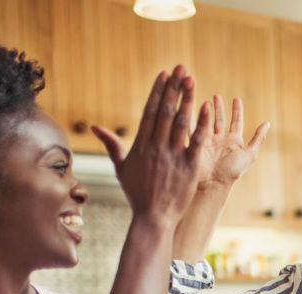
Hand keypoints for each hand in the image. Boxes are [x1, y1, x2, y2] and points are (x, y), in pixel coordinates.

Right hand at [92, 65, 211, 223]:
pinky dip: (201, 123)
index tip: (164, 74)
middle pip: (165, 111)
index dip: (157, 91)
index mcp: (141, 145)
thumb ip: (112, 145)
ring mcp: (172, 156)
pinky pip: (196, 140)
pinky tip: (207, 106)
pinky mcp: (188, 166)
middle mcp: (156, 147)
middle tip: (181, 68)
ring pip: (180, 121)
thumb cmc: (137, 193)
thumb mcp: (121, 168)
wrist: (153, 217)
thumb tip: (94, 127)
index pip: (150, 111)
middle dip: (173, 88)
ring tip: (192, 80)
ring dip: (187, 98)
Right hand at [194, 96, 269, 188]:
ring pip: (206, 122)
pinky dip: (192, 118)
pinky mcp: (195, 143)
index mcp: (233, 141)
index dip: (237, 110)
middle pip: (219, 120)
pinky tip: (190, 108)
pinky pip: (193, 128)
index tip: (236, 98)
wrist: (213, 183)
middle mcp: (220, 140)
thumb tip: (267, 123)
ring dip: (206, 110)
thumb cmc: (233, 171)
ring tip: (206, 100)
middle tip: (216, 96)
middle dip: (219, 108)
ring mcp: (207, 141)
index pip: (236, 122)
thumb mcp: (249, 154)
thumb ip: (258, 138)